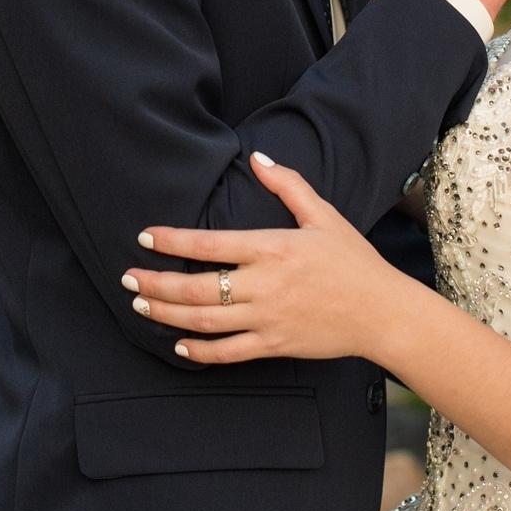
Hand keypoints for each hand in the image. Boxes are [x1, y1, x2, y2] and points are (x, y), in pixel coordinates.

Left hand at [123, 154, 421, 364]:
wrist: (382, 312)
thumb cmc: (354, 261)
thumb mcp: (324, 215)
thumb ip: (288, 185)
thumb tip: (258, 157)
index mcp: (273, 248)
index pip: (208, 245)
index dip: (171, 242)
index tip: (145, 237)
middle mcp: (264, 285)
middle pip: (195, 288)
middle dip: (155, 285)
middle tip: (128, 279)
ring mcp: (267, 319)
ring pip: (203, 322)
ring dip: (166, 315)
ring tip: (140, 306)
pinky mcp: (274, 345)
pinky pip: (227, 353)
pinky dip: (199, 351)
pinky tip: (179, 344)